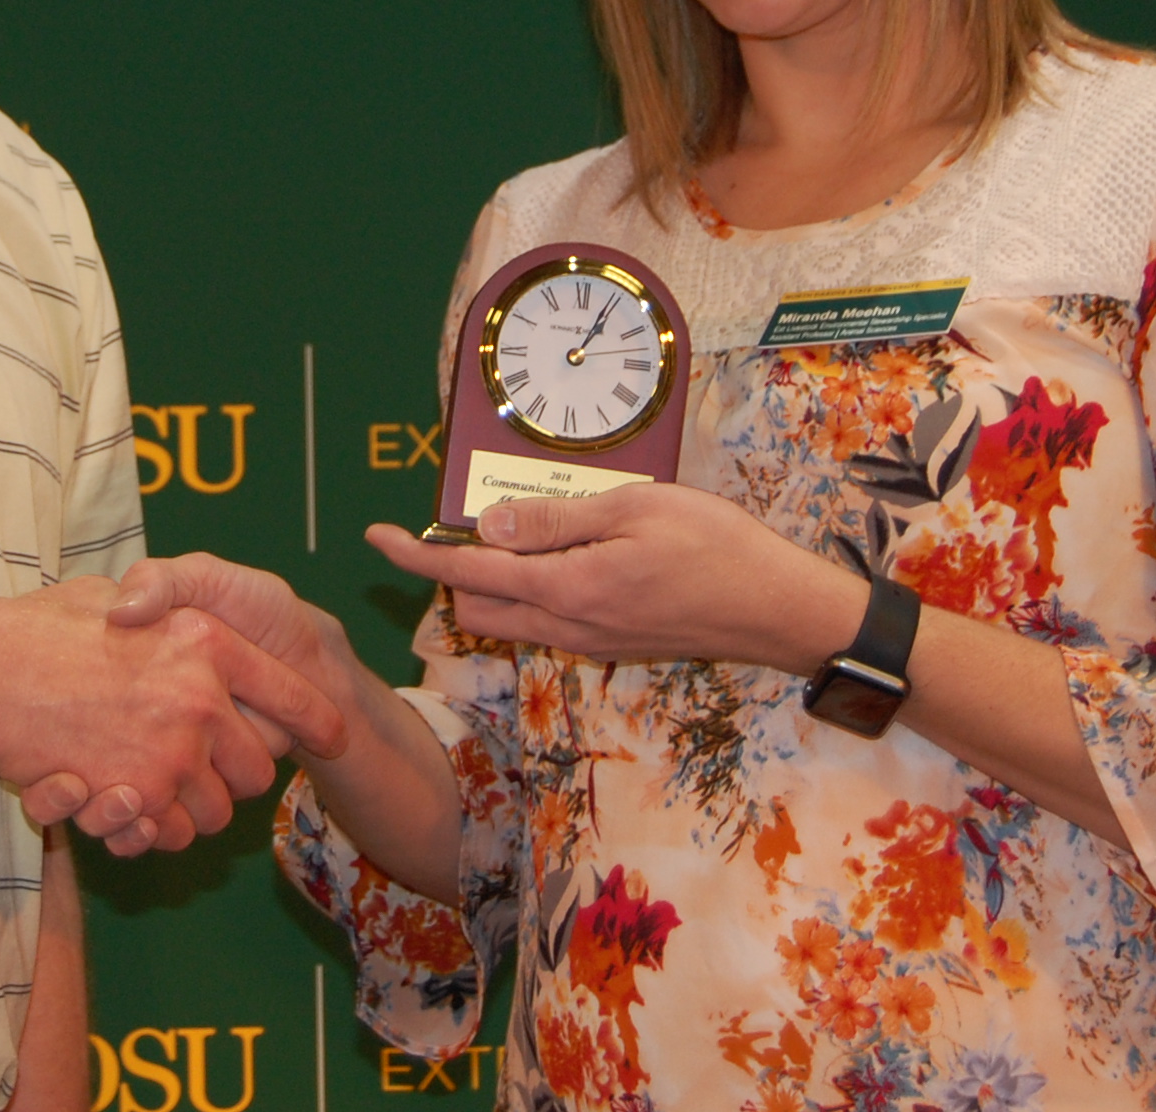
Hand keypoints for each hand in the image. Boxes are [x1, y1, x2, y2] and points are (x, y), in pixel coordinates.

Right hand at [0, 578, 347, 853]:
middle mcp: (200, 698)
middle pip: (258, 767)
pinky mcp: (137, 797)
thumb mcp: (113, 592)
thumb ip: (162, 599)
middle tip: (211, 766)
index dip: (317, 717)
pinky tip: (133, 808)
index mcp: (205, 641)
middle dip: (241, 776)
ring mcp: (171, 753)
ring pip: (218, 812)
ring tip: (162, 787)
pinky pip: (171, 833)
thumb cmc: (42, 628)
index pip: (291, 690)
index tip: (332, 734)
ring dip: (197, 809)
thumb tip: (179, 620)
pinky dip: (157, 831)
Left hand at [365, 484, 862, 669]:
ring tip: (498, 535)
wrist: (778, 611)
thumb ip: (557, 519)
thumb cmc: (717, 548)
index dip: (416, 554)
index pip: (470, 573)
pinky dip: (526, 594)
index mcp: (568, 589)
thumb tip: (489, 523)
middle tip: (444, 524)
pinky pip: (545, 625)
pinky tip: (550, 559)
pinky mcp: (612, 646)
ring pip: (510, 619)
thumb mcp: (635, 509)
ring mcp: (591, 643)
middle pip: (478, 605)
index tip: (376, 536)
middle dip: (448, 569)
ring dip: (488, 583)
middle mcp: (570, 626)